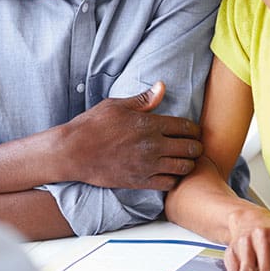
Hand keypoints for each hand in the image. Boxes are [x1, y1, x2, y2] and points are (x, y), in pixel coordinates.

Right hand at [61, 81, 202, 189]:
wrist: (74, 151)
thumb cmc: (93, 125)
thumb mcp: (117, 105)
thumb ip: (144, 99)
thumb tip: (162, 86)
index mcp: (150, 124)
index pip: (186, 127)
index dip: (194, 129)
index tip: (193, 132)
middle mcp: (153, 145)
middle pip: (190, 148)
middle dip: (196, 147)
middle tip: (193, 147)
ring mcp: (148, 165)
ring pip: (183, 168)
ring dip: (187, 164)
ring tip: (183, 160)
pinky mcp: (140, 181)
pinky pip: (169, 184)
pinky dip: (173, 179)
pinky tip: (168, 174)